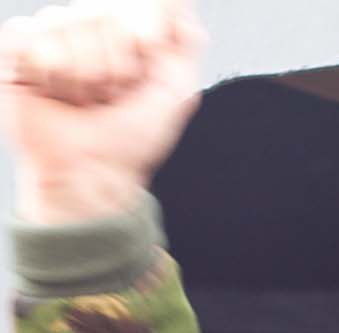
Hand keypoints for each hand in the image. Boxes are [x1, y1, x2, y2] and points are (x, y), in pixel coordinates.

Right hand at [0, 0, 203, 223]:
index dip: (140, 45)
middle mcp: (82, 28)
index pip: (130, 7)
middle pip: (101, 16)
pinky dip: (49, 72)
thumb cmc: (128, 140)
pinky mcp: (15, 48)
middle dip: (112, 67)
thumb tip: (180, 1)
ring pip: (66, 26)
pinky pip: (32, 36)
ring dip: (81, 76)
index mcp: (117, 31)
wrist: (91, 172)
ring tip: (79, 98)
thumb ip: (186, 42)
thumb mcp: (175, 91)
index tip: (136, 80)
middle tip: (106, 96)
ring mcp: (47, 36)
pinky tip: (52, 92)